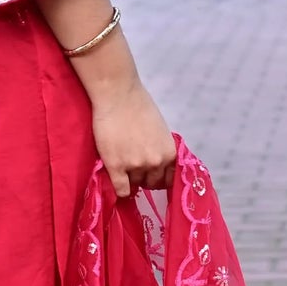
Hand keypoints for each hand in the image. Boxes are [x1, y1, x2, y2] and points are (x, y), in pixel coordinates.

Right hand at [91, 80, 176, 197]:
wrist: (117, 95)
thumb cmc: (138, 106)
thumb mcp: (159, 130)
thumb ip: (159, 148)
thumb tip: (156, 163)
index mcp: (169, 153)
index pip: (169, 179)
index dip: (160, 178)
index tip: (152, 176)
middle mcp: (156, 162)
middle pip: (151, 183)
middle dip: (144, 178)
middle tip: (134, 169)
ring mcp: (136, 166)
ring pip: (135, 185)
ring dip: (130, 179)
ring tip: (122, 166)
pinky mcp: (116, 166)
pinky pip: (121, 189)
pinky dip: (120, 190)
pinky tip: (117, 182)